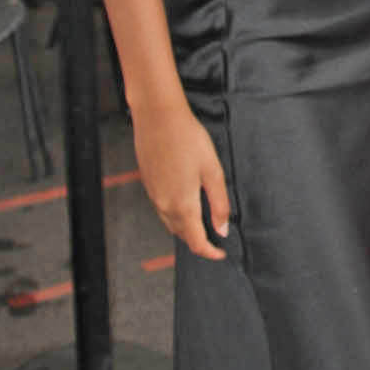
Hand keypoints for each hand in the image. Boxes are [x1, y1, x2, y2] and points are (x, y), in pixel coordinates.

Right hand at [131, 98, 230, 261]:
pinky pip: (162, 209)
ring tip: (203, 222)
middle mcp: (164, 205)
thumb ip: (219, 203)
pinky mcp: (148, 184)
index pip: (196, 241)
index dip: (210, 252)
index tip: (221, 253)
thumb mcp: (212, 171)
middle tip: (215, 236)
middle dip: (198, 240)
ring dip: (186, 228)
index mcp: (183, 205)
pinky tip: (185, 202)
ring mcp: (153, 195)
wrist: (158, 117)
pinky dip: (175, 214)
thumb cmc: (189, 139)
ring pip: (170, 223)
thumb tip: (222, 229)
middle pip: (182, 235)